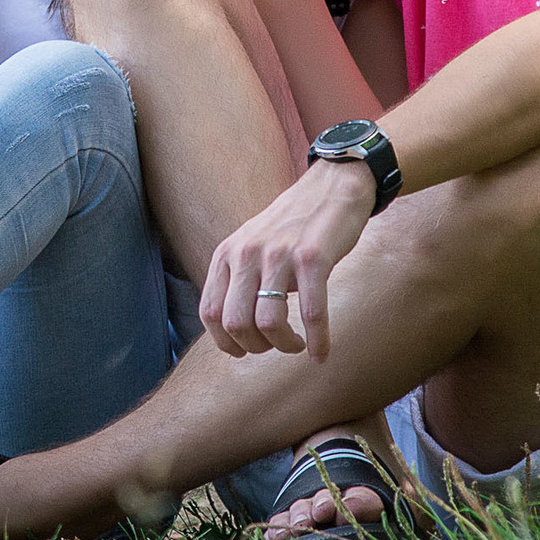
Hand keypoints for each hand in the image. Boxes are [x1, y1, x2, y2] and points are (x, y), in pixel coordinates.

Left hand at [200, 161, 374, 359]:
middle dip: (255, 347)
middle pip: (236, 323)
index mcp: (228, 253)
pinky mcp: (313, 258)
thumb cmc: (292, 225)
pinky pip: (312, 312)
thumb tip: (231, 327)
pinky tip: (321, 353)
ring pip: (269, 322)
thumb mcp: (251, 245)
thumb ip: (237, 277)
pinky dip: (317, 341)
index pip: (209, 312)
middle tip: (274, 346)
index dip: (224, 341)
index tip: (244, 351)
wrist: (330, 187)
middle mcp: (248, 253)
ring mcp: (280, 255)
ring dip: (284, 345)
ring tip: (296, 345)